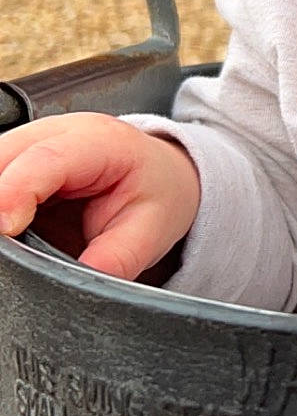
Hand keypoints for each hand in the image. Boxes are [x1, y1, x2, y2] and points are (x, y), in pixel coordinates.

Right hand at [0, 113, 200, 279]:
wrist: (161, 174)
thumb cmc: (156, 194)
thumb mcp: (148, 232)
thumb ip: (113, 259)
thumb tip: (78, 283)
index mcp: (99, 143)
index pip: (45, 159)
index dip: (15, 192)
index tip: (5, 228)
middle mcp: (60, 132)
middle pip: (5, 155)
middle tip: (5, 244)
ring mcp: (35, 140)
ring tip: (11, 239)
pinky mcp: (20, 158)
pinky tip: (8, 228)